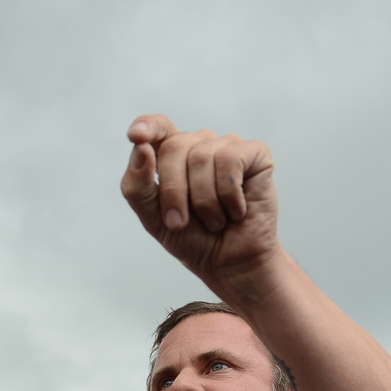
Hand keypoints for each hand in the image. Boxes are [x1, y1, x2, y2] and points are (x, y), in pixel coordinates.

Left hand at [120, 115, 281, 298]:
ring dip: (204, 202)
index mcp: (173, 156)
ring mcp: (228, 146)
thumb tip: (140, 148)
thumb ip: (137, 185)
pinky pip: (230, 160)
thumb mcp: (152, 218)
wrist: (229, 264)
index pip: (158, 128)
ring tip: (214, 221)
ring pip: (202, 156)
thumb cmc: (192, 239)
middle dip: (173, 191)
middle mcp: (200, 145)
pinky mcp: (255, 154)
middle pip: (174, 147)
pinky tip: (236, 211)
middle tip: (180, 223)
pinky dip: (228, 195)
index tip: (136, 136)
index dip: (148, 126)